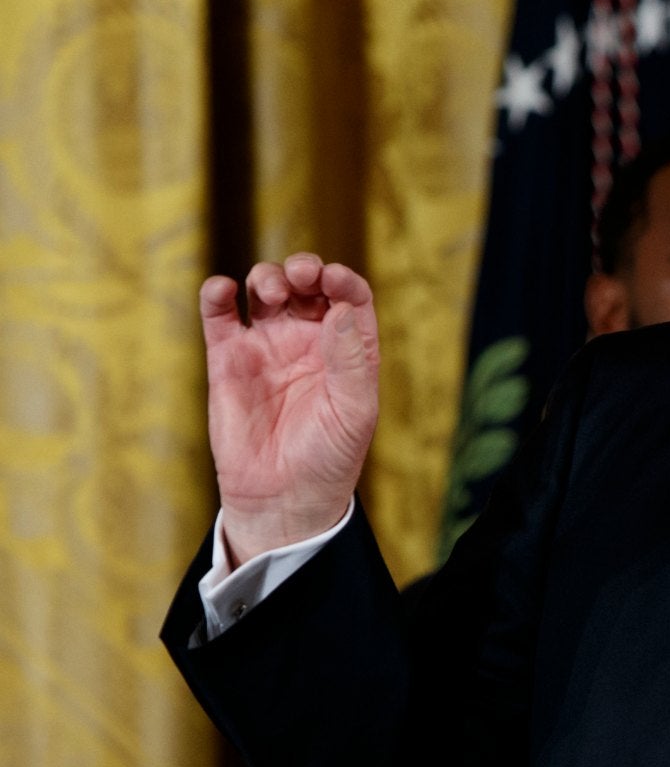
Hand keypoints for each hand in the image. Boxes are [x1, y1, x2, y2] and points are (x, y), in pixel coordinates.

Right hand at [201, 253, 380, 564]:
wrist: (282, 498)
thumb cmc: (328, 459)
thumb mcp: (354, 412)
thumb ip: (350, 360)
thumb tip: (342, 309)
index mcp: (348, 351)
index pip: (349, 297)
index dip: (342, 280)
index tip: (332, 279)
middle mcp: (309, 342)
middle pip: (307, 285)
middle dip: (303, 269)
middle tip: (300, 276)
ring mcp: (268, 347)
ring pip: (265, 291)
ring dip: (266, 277)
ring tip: (270, 291)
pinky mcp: (228, 359)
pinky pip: (221, 315)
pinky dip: (218, 294)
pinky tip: (224, 291)